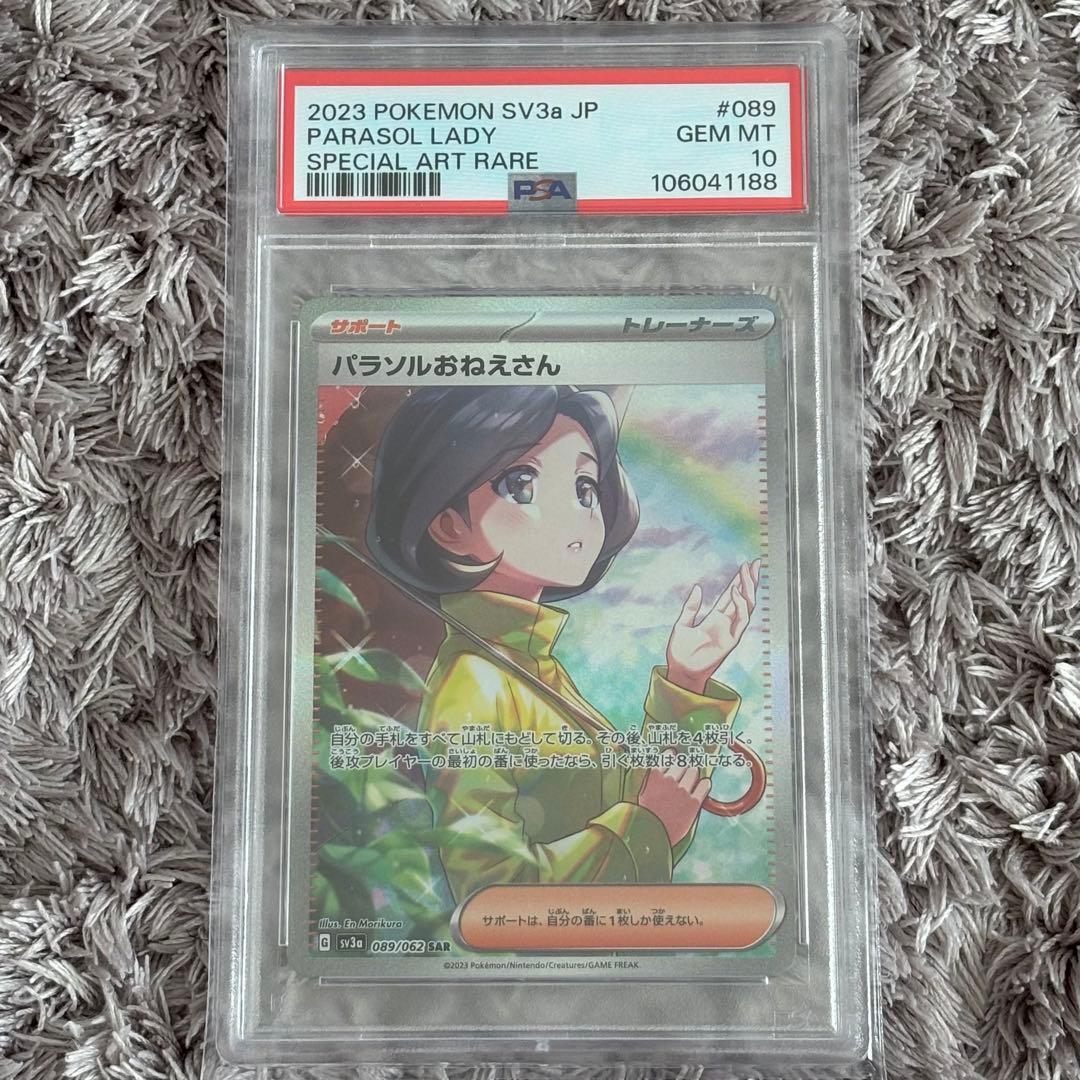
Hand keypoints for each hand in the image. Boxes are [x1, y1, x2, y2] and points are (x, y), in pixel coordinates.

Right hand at [637, 764, 710, 847]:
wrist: (652, 836)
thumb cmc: (646, 815)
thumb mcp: (644, 791)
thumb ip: (654, 776)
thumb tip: (666, 763)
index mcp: (655, 775)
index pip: (669, 755)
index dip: (673, 757)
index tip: (675, 759)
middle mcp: (669, 779)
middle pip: (683, 763)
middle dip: (684, 767)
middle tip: (684, 775)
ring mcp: (682, 790)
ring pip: (694, 771)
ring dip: (693, 775)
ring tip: (691, 783)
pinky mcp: (694, 802)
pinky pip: (705, 785)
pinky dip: (705, 785)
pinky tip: (702, 787)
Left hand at [666, 559, 759, 694]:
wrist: (680, 671)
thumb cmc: (680, 651)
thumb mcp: (682, 624)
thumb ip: (691, 608)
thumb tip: (698, 588)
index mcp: (715, 618)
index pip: (731, 596)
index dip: (739, 581)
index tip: (746, 565)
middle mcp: (726, 623)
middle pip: (743, 598)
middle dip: (750, 581)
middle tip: (755, 563)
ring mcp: (730, 631)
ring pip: (746, 607)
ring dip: (748, 589)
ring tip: (746, 572)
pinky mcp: (731, 641)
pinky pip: (741, 620)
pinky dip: (740, 606)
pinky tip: (735, 592)